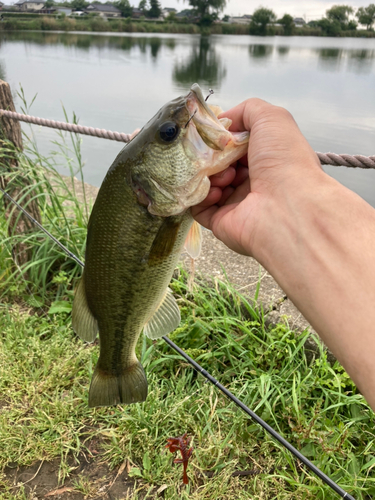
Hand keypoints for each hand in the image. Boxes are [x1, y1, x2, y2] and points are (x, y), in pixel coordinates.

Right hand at [191, 98, 322, 258]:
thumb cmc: (284, 161)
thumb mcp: (272, 118)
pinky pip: (200, 207)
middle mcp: (253, 181)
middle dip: (213, 156)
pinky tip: (214, 190)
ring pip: (208, 184)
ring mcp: (237, 203)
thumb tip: (225, 121)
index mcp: (266, 159)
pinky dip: (201, 196)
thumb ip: (247, 110)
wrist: (288, 207)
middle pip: (220, 164)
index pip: (236, 145)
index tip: (215, 134)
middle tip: (215, 155)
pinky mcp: (222, 222)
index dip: (223, 138)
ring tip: (224, 175)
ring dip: (209, 174)